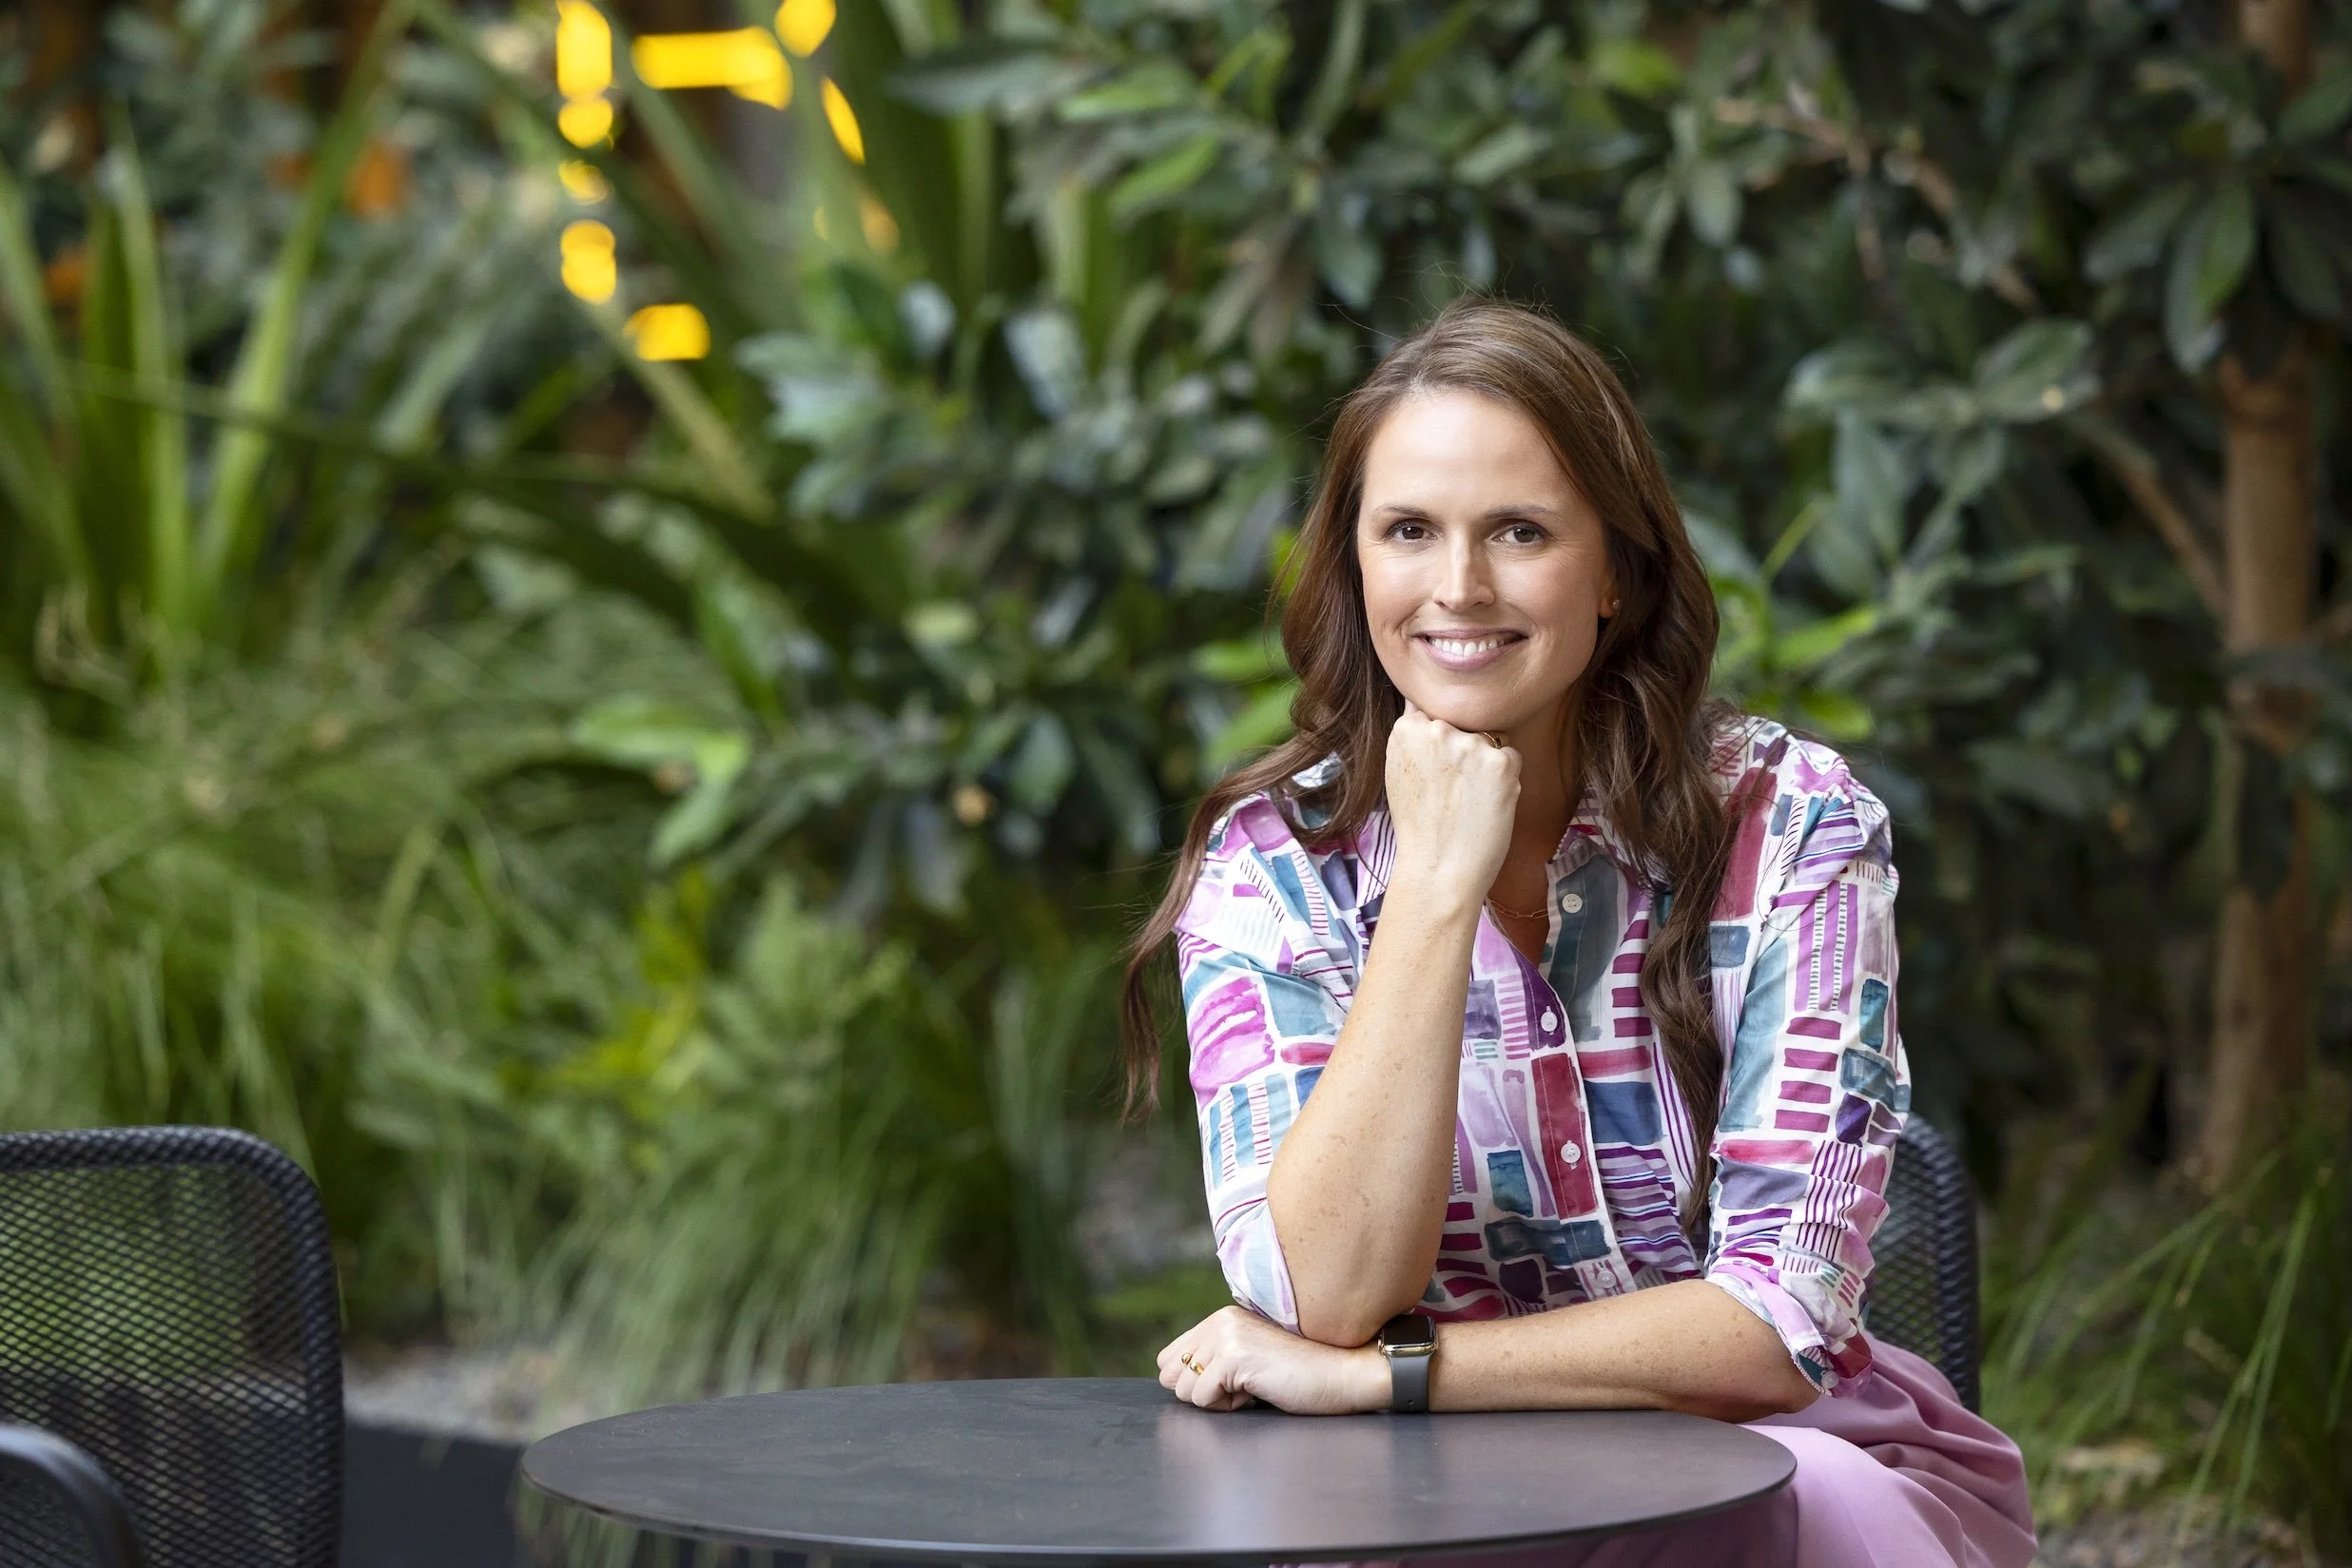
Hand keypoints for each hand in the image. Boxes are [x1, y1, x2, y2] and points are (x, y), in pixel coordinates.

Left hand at [1156, 1305, 1389, 1413]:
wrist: (1342, 1373)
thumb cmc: (1301, 1375)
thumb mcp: (1248, 1360)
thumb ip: (1212, 1360)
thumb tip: (1168, 1376)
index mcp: (1221, 1319)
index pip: (1170, 1357)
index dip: (1195, 1382)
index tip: (1233, 1384)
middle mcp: (1219, 1321)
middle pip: (1173, 1375)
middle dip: (1204, 1393)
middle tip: (1245, 1388)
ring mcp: (1226, 1336)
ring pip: (1185, 1389)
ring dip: (1217, 1401)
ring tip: (1254, 1389)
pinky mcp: (1234, 1356)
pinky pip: (1202, 1398)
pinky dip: (1228, 1406)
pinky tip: (1258, 1392)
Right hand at [1384, 703, 1517, 907]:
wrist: (1437, 869)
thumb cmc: (1418, 828)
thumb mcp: (1398, 772)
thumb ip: (1413, 738)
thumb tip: (1420, 707)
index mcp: (1406, 729)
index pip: (1434, 716)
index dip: (1439, 746)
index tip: (1435, 773)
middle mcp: (1438, 729)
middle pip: (1463, 726)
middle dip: (1463, 750)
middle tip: (1452, 791)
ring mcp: (1471, 744)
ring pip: (1489, 740)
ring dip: (1485, 764)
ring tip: (1468, 800)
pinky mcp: (1500, 762)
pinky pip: (1510, 757)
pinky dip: (1504, 778)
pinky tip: (1486, 803)